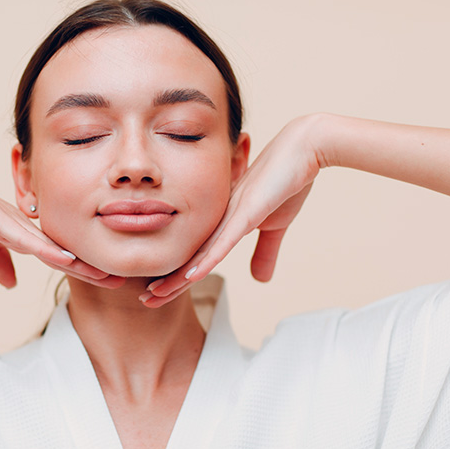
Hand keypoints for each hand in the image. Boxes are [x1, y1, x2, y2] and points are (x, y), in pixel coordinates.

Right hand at [0, 152, 123, 288]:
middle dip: (90, 266)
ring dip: (78, 262)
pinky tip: (66, 260)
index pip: (56, 251)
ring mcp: (9, 219)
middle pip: (62, 249)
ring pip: (50, 245)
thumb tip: (12, 285)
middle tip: (119, 280)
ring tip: (104, 275)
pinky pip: (24, 238)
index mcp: (19, 228)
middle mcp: (22, 222)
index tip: (105, 279)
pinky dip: (46, 250)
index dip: (81, 266)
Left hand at [142, 115, 321, 306]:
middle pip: (189, 257)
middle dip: (167, 281)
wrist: (304, 149)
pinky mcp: (247, 212)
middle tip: (145, 300)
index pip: (197, 255)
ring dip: (178, 277)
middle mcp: (219, 219)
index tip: (159, 294)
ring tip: (155, 294)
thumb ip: (264, 252)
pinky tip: (190, 276)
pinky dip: (207, 261)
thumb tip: (259, 280)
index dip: (178, 276)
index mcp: (223, 222)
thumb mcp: (276, 226)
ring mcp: (230, 215)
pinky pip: (223, 241)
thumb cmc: (287, 182)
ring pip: (199, 253)